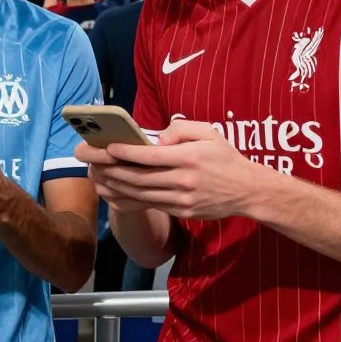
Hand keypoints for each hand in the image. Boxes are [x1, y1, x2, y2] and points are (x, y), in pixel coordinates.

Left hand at [77, 120, 262, 220]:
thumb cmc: (225, 157)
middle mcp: (183, 181)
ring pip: (142, 195)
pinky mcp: (183, 212)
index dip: (126, 152)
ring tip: (94, 177)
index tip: (107, 147)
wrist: (249, 191)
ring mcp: (183, 200)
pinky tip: (113, 195)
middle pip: (140, 177)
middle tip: (90, 161)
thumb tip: (157, 138)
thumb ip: (181, 129)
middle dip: (111, 169)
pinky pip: (151, 206)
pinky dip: (130, 201)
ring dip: (115, 187)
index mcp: (188, 158)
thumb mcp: (208, 132)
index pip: (150, 157)